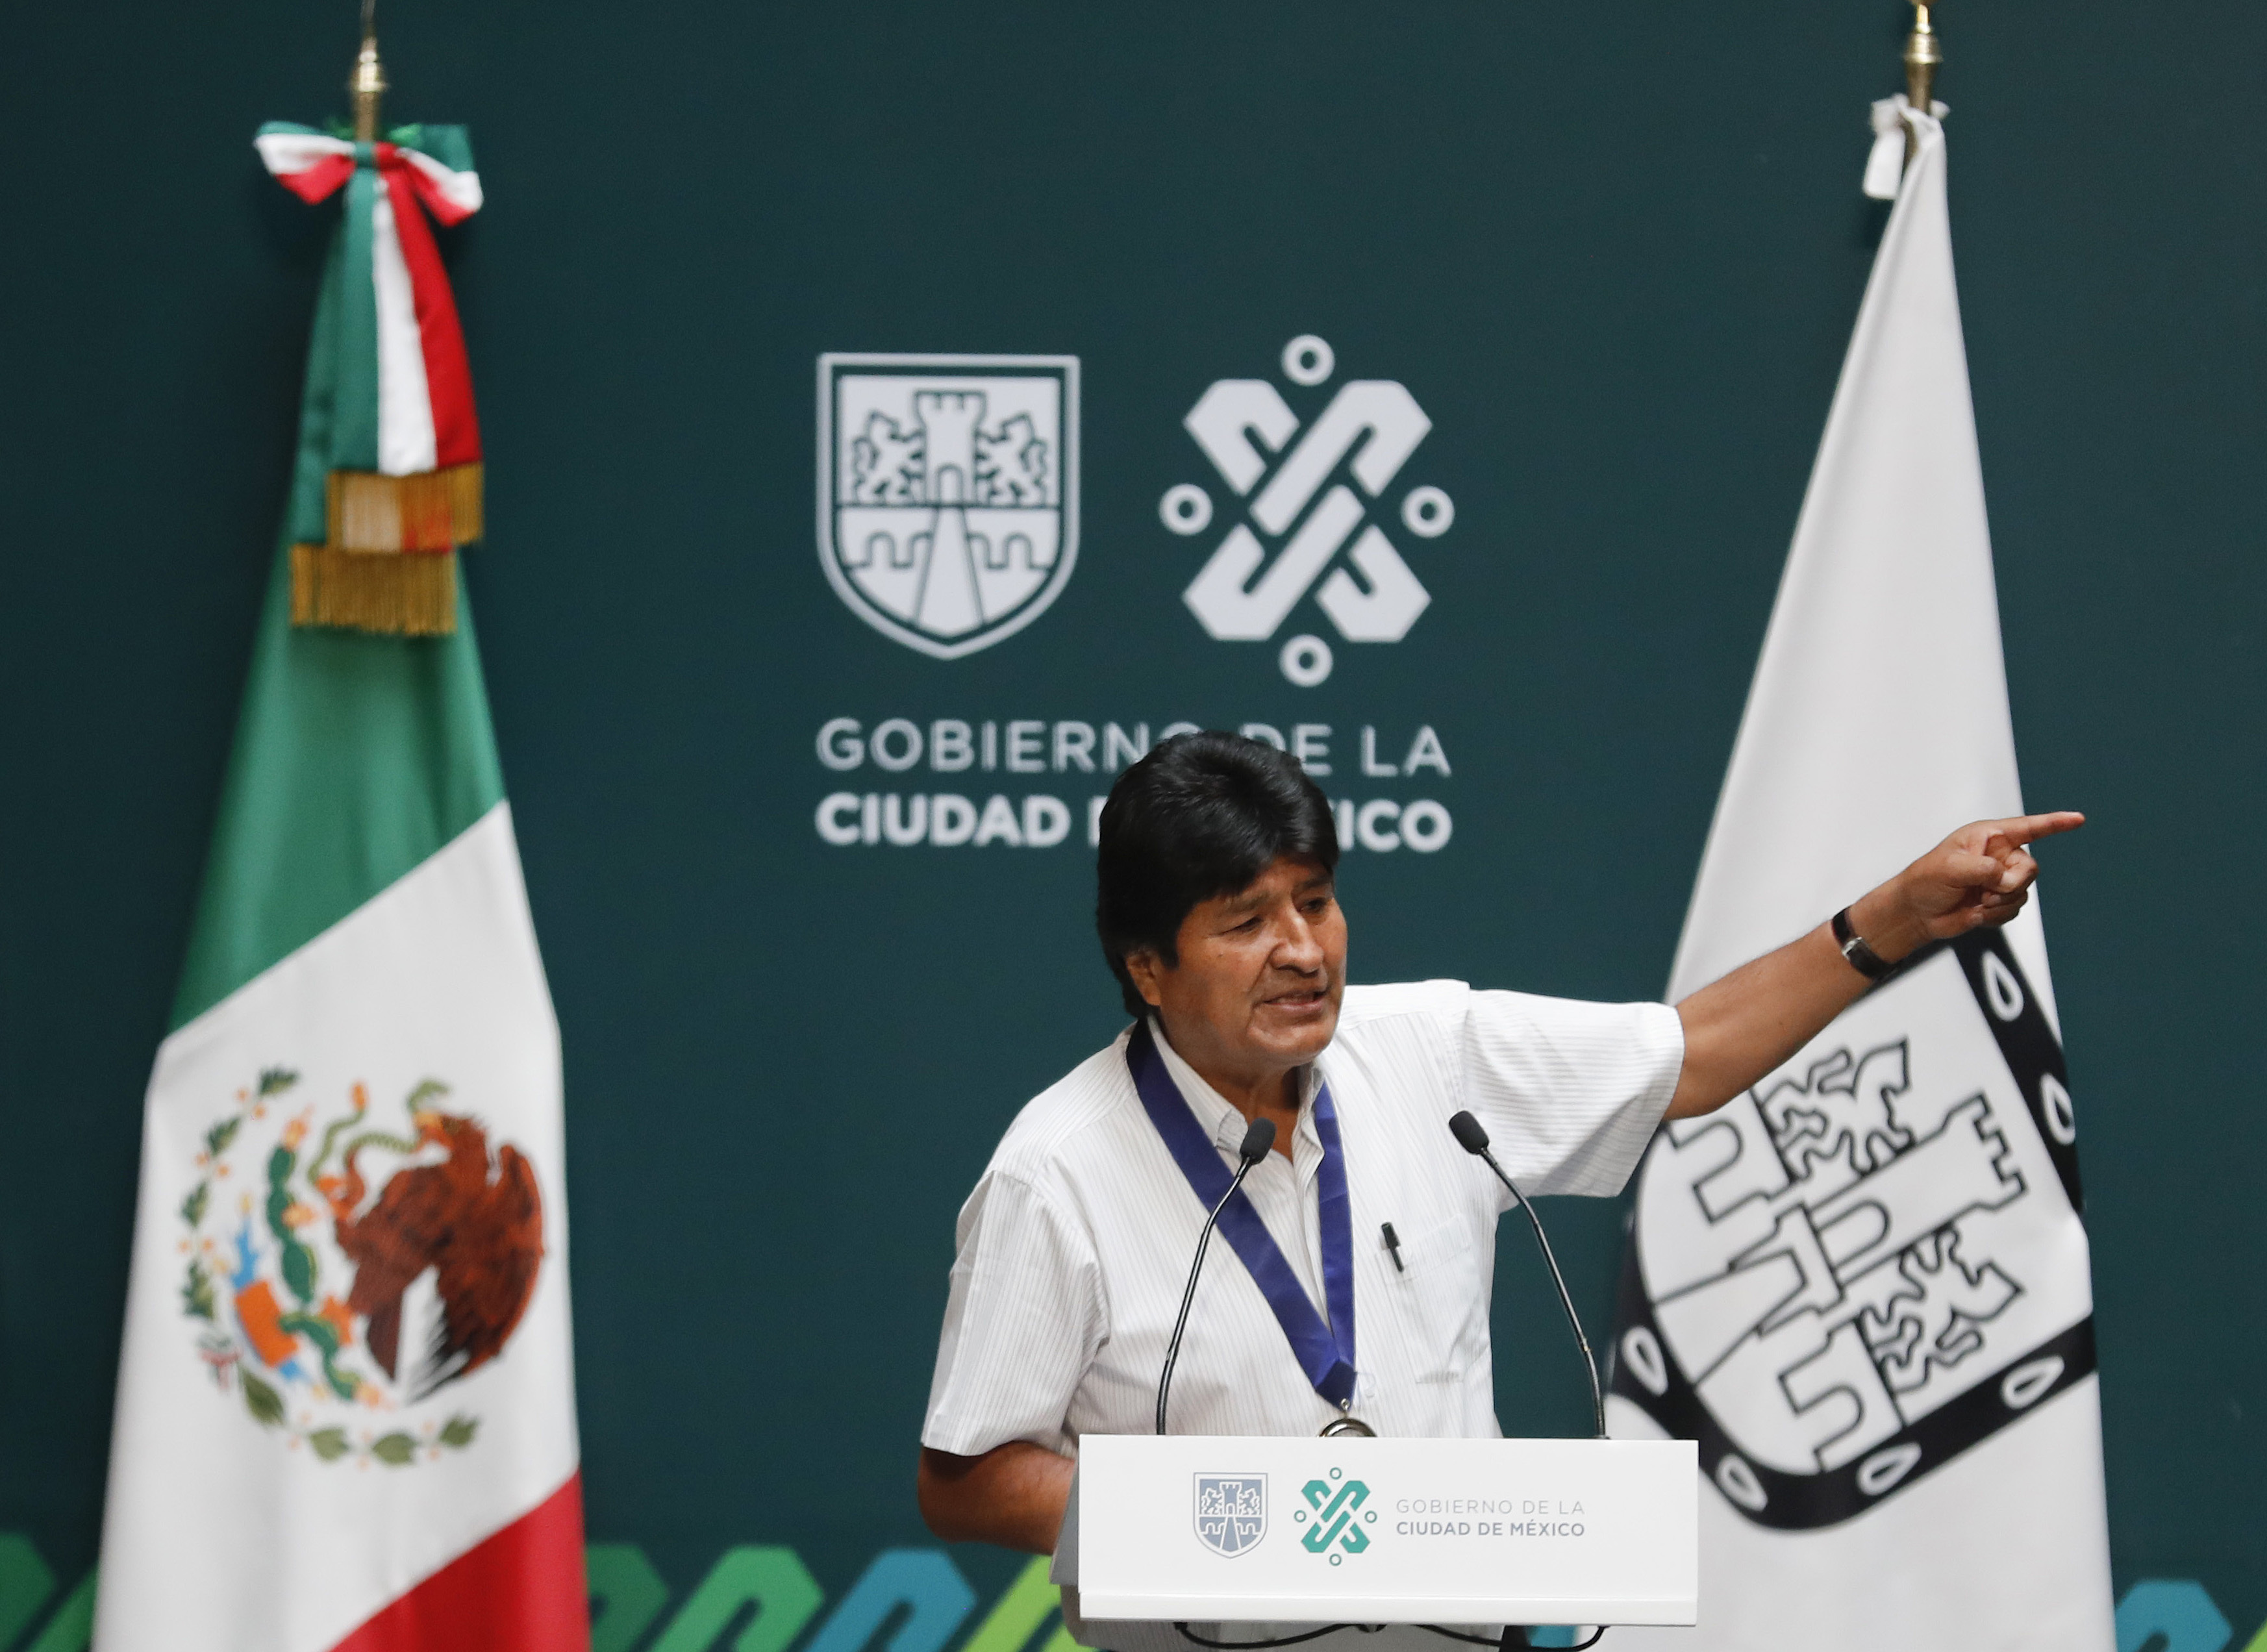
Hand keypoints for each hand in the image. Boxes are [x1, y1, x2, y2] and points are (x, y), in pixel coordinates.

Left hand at [1852, 812, 2086, 960]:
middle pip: (2030, 868)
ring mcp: (2001, 879)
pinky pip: (2015, 909)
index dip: (2055, 823)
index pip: (2028, 827)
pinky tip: (1976, 912)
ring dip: (1999, 903)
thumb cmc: (1926, 881)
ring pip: (2023, 892)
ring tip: (1975, 901)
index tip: (2079, 819)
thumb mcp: (1950, 868)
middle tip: (1984, 891)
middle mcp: (2000, 855)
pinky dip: (1996, 915)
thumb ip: (1982, 868)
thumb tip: (2004, 878)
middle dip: (2010, 884)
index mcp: (1988, 837)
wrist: (1917, 913)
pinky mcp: (2000, 901)